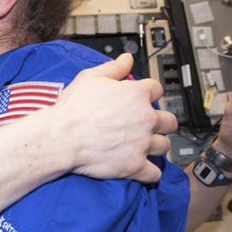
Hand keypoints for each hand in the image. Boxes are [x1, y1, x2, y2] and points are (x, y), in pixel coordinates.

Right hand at [58, 53, 175, 184]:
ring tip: (143, 146)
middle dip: (161, 123)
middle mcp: (145, 118)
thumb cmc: (73, 108)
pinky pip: (154, 173)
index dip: (149, 94)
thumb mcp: (90, 78)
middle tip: (148, 126)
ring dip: (156, 146)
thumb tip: (127, 58)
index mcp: (136, 95)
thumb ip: (113, 68)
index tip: (143, 99)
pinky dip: (149, 173)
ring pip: (164, 146)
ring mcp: (142, 143)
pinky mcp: (135, 166)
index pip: (157, 89)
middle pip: (169, 121)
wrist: (61, 136)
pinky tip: (142, 169)